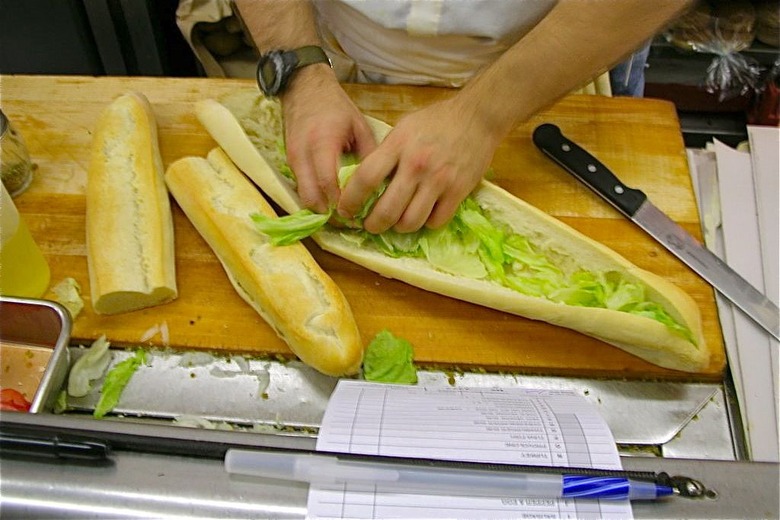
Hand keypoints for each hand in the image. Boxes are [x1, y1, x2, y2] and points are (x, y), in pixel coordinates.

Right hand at [282, 65, 376, 212]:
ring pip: (303, 196)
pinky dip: (315, 198)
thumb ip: (369, 155)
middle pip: (311, 197)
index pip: (328, 184)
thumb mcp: (359, 125)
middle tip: (350, 222)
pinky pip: (301, 188)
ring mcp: (293, 159)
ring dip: (321, 209)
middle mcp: (303, 154)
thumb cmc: (335, 106)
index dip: (341, 204)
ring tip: (342, 215)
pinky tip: (331, 201)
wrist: (303, 88)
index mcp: (323, 142)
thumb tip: (381, 184)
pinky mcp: (290, 162)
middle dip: (330, 215)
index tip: (358, 216)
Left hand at [337, 98, 498, 233]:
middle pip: (387, 209)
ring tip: (396, 223)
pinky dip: (426, 223)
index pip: (366, 179)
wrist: (478, 117)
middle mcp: (416, 165)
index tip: (345, 210)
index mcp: (398, 146)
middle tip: (370, 225)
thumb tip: (365, 181)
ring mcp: (439, 180)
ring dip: (399, 227)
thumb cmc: (437, 121)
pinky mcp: (459, 191)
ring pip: (411, 221)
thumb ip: (386, 153)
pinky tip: (423, 215)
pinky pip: (436, 221)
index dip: (350, 200)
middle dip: (373, 225)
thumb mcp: (404, 128)